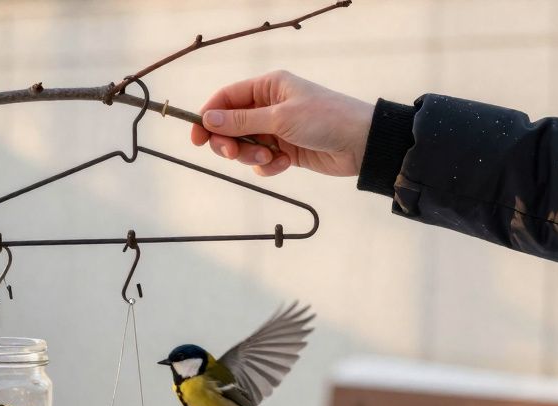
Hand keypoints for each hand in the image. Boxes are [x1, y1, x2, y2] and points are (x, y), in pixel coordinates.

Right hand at [191, 71, 373, 176]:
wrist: (361, 144)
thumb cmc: (325, 119)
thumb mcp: (280, 117)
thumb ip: (242, 120)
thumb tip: (208, 118)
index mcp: (268, 87)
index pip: (226, 98)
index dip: (208, 117)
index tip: (196, 138)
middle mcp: (269, 106)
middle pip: (230, 125)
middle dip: (229, 141)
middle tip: (231, 153)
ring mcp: (276, 129)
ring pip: (244, 146)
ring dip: (250, 155)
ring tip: (270, 158)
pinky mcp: (284, 151)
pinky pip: (261, 161)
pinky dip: (267, 166)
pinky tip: (283, 164)